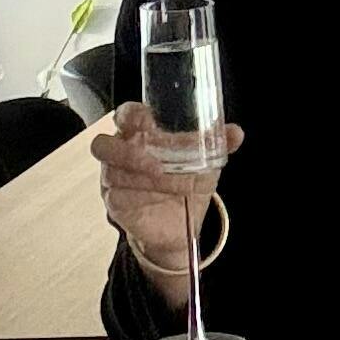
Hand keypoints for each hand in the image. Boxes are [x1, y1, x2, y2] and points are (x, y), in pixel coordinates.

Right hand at [91, 101, 244, 270]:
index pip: (125, 116)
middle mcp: (121, 155)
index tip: (146, 117)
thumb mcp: (205, 163)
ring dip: (139, 173)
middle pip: (103, 144)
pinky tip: (156, 196)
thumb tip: (236, 132)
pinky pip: (117, 196)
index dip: (131, 114)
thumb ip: (219, 144)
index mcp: (140, 136)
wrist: (181, 225)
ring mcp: (115, 180)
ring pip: (112, 171)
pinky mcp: (116, 203)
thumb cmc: (185, 185)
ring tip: (163, 176)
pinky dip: (138, 194)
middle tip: (153, 159)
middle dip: (125, 149)